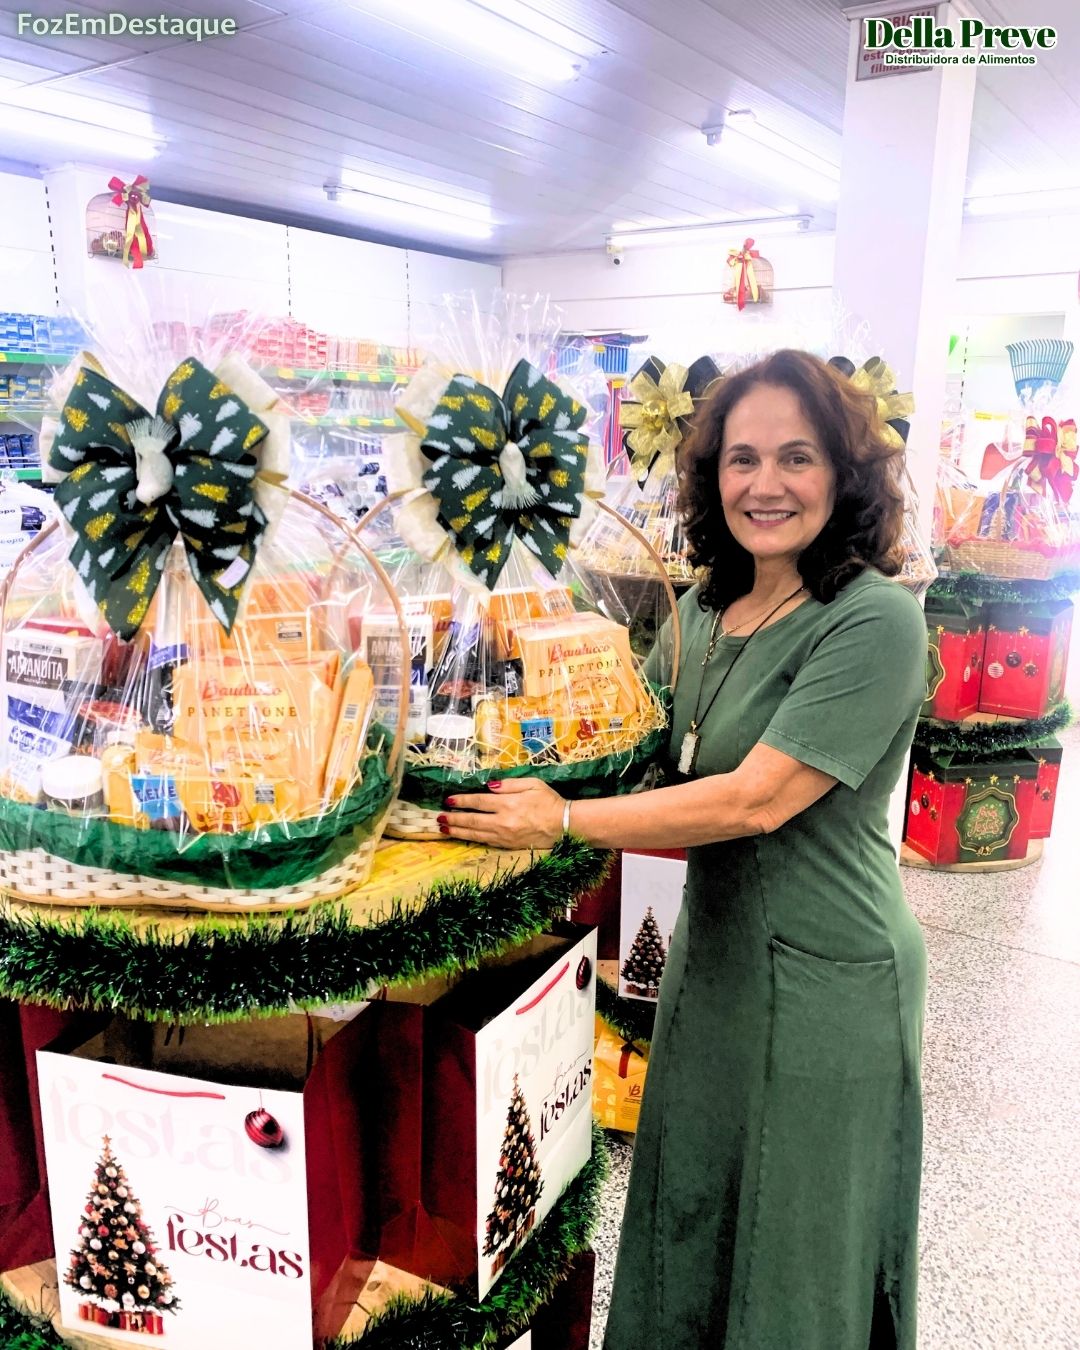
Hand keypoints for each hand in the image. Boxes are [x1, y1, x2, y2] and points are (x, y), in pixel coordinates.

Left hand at [438, 778, 565, 848]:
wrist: (564, 825)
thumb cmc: (549, 801)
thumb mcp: (532, 784)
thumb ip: (509, 784)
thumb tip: (489, 786)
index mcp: (507, 804)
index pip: (478, 801)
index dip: (461, 801)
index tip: (448, 800)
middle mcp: (503, 821)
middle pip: (472, 820)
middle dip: (453, 819)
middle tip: (438, 818)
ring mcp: (504, 836)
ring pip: (475, 834)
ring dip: (457, 831)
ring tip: (443, 829)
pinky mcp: (508, 845)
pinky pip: (485, 842)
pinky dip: (471, 839)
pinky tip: (463, 837)